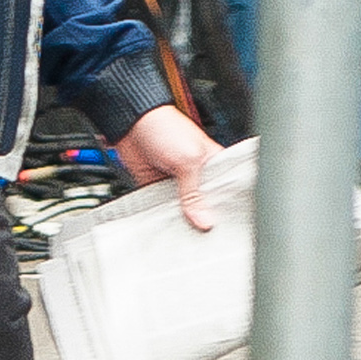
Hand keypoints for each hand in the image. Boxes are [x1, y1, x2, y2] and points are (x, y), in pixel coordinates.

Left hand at [113, 103, 216, 231]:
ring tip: (188, 236)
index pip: (228, 190)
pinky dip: (165, 217)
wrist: (131, 123)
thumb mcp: (188, 160)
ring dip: (184, 221)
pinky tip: (169, 227)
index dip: (228, 209)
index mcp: (215, 164)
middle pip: (207, 206)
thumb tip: (205, 220)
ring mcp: (178, 184)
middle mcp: (198, 176)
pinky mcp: (159, 189)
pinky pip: (164, 208)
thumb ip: (195, 193)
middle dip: (205, 219)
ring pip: (185, 211)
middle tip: (206, 236)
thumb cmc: (165, 128)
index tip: (228, 227)